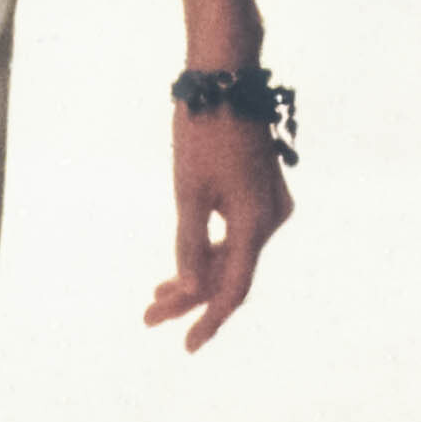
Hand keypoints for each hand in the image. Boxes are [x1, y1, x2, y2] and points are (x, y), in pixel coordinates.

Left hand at [145, 105, 291, 350]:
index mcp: (256, 222)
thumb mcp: (188, 191)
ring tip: (156, 298)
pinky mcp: (260, 192)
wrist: (225, 75)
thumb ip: (190, 243)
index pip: (234, 288)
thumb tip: (191, 289)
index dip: (209, 319)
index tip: (187, 346)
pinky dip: (209, 250)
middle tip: (149, 317)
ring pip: (232, 253)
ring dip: (197, 274)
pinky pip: (236, 233)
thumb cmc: (203, 130)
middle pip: (231, 272)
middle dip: (190, 297)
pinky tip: (181, 268)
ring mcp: (269, 205)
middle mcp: (271, 218)